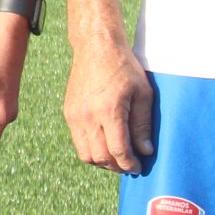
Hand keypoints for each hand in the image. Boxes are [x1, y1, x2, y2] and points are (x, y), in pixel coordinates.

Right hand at [64, 35, 154, 174]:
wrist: (95, 47)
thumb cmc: (124, 67)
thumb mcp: (143, 93)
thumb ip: (143, 125)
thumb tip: (145, 151)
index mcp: (109, 110)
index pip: (118, 150)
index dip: (129, 164)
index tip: (138, 167)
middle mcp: (88, 116)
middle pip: (100, 157)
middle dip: (116, 166)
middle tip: (129, 164)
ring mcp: (74, 115)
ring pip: (85, 154)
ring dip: (102, 161)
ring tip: (116, 156)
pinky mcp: (68, 112)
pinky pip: (78, 140)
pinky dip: (91, 148)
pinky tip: (105, 141)